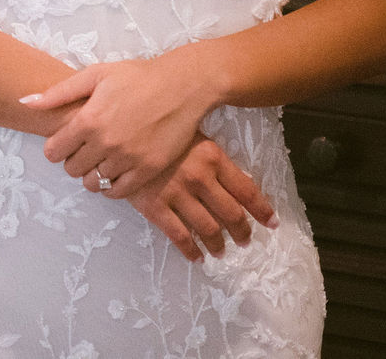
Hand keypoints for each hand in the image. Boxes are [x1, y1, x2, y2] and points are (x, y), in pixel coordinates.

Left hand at [25, 55, 217, 193]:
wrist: (182, 87)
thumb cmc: (136, 77)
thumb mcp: (94, 75)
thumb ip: (58, 93)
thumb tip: (25, 102)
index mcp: (88, 120)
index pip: (54, 151)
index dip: (54, 149)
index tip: (63, 143)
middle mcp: (105, 143)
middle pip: (72, 169)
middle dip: (72, 161)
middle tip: (82, 152)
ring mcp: (128, 158)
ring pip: (94, 182)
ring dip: (92, 175)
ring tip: (99, 162)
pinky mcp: (149, 169)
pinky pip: (119, 192)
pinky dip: (111, 188)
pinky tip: (113, 175)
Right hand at [117, 134, 278, 261]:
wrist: (114, 131)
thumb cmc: (153, 128)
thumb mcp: (190, 134)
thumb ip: (212, 158)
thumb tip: (235, 183)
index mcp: (212, 157)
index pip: (246, 190)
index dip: (262, 210)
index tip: (271, 223)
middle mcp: (199, 177)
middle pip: (231, 214)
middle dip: (242, 231)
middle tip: (244, 240)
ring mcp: (177, 193)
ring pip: (208, 228)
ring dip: (218, 244)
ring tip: (221, 251)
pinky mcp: (155, 206)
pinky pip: (178, 235)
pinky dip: (191, 250)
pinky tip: (196, 257)